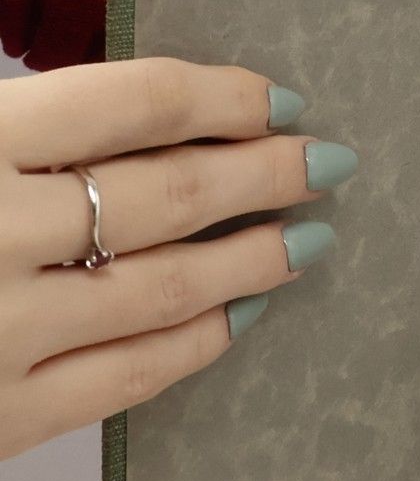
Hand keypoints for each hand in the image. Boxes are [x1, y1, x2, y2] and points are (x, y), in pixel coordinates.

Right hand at [0, 58, 357, 460]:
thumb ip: (24, 123)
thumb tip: (152, 109)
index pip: (138, 102)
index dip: (227, 97)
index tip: (283, 98)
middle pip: (170, 192)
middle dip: (265, 174)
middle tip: (329, 163)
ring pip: (164, 288)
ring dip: (253, 259)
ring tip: (308, 237)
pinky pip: (121, 383)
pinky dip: (194, 346)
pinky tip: (239, 320)